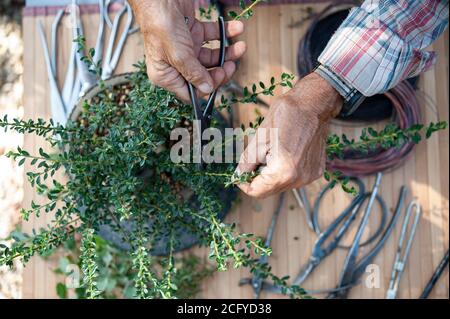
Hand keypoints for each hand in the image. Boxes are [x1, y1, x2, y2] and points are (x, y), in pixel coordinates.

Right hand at [129, 0, 245, 100]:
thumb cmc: (160, 25)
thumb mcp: (179, 55)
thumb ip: (194, 74)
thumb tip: (207, 89)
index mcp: (166, 75)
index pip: (191, 92)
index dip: (208, 87)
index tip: (220, 76)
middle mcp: (175, 64)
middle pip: (204, 76)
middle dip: (221, 71)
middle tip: (232, 64)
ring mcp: (186, 48)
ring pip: (211, 57)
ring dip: (228, 53)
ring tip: (241, 46)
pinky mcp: (193, 32)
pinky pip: (212, 36)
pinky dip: (225, 32)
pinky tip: (237, 28)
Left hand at [236, 72, 342, 197]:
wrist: (313, 104)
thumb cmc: (286, 115)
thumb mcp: (259, 138)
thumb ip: (246, 162)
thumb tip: (237, 176)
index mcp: (283, 172)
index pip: (256, 192)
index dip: (244, 184)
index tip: (240, 172)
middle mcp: (299, 179)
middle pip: (269, 190)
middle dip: (258, 178)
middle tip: (255, 158)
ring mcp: (309, 176)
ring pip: (281, 185)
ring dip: (271, 174)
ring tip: (272, 152)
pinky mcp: (316, 171)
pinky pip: (294, 178)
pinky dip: (285, 170)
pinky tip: (286, 152)